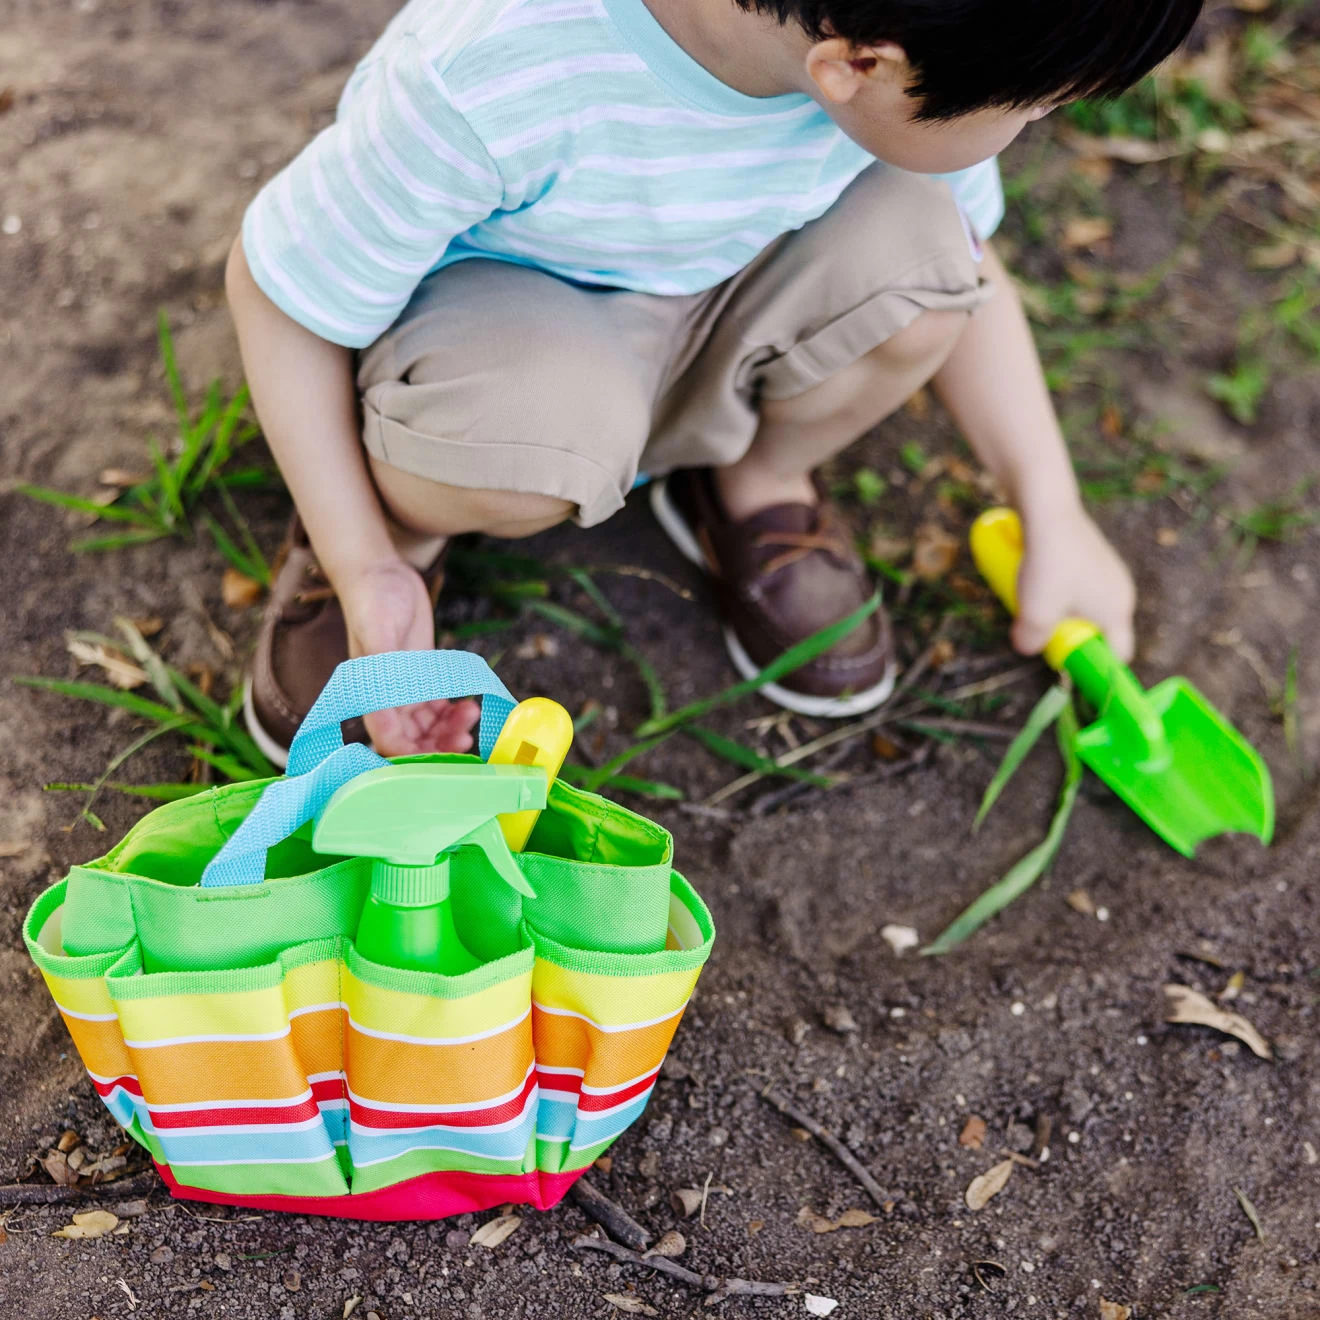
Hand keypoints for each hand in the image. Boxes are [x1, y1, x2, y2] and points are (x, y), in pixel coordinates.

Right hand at [336, 557, 480, 755]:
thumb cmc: (372, 599)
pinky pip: (437, 707)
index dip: (413, 752)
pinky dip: (453, 714)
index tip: (443, 750)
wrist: (382, 573)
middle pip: (411, 738)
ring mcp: (404, 689)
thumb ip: (382, 673)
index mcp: (369, 692)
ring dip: (449, 729)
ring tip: (472, 713)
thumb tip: (384, 714)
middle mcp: (385, 697)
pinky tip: (470, 706)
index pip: (388, 738)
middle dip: (438, 744)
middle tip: (467, 738)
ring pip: (428, 726)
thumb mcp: (378, 633)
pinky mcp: (420, 677)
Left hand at [1013, 505, 1135, 661]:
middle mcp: (1122, 592)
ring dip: (1060, 611)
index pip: (1118, 656)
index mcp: (1118, 612)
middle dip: (1070, 636)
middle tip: (1042, 628)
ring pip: (1085, 607)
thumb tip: (1028, 647)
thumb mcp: (1034, 614)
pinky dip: (1059, 589)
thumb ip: (1031, 640)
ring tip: (1036, 597)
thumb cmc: (1047, 565)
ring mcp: (1110, 571)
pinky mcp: (1094, 556)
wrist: (1048, 509)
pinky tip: (1037, 577)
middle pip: (1099, 632)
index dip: (1095, 667)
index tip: (1066, 664)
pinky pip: (1078, 586)